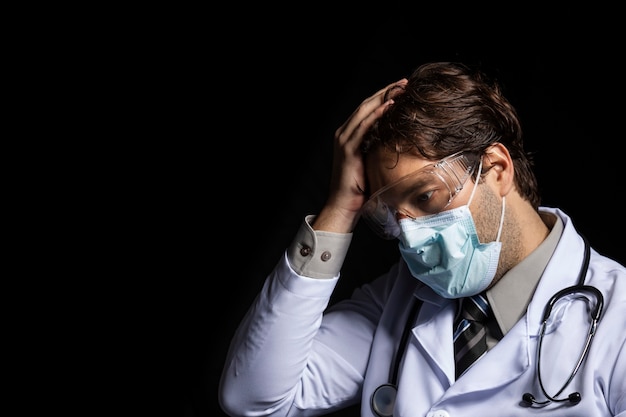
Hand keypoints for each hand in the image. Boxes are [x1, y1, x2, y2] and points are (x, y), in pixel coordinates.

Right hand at [312, 78, 407, 232]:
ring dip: (384, 98)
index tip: (403, 88)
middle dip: (387, 91)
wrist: (345, 205)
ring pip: (364, 111)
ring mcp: (344, 140)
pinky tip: (388, 106)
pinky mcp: (347, 149)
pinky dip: (376, 115)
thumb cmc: (361, 188)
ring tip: (400, 89)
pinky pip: (363, 127)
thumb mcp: (373, 161)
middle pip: (366, 105)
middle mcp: (344, 133)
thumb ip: (380, 147)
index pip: (368, 109)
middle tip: (405, 82)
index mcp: (350, 134)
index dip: (385, 96)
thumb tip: (400, 140)